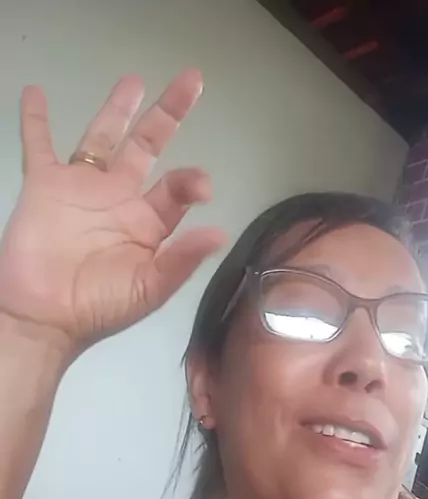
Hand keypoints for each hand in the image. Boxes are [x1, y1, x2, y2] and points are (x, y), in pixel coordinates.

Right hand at [0, 69, 225, 350]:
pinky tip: (36, 93)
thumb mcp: (149, 288)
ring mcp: (82, 188)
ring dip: (117, 109)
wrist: (42, 316)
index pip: (177, 188)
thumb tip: (220, 233)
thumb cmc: (98, 307)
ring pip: (102, 137)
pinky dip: (35, 121)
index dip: (192, 180)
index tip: (201, 186)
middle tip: (192, 80)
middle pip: (148, 146)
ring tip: (134, 81)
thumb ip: (182, 259)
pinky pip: (39, 145)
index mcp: (148, 224)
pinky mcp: (45, 185)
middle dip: (168, 114)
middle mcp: (119, 199)